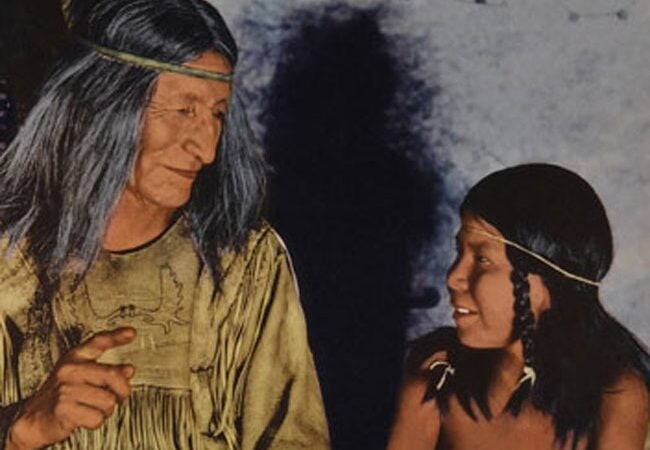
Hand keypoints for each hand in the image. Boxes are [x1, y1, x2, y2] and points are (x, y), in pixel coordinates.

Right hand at [6, 327, 135, 449]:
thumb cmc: (60, 396)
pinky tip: (86, 417)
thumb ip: (105, 371)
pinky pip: (97, 417)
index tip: (131, 333)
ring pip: (108, 401)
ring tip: (94, 408)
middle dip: (122, 391)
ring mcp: (66, 389)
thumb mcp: (81, 376)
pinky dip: (96, 421)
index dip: (116, 336)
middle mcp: (70, 370)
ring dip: (106, 410)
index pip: (98, 342)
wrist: (34, 418)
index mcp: (74, 358)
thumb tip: (128, 370)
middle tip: (118, 396)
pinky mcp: (64, 408)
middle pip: (113, 376)